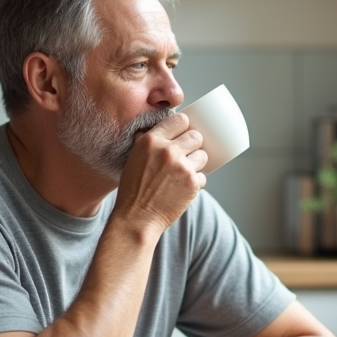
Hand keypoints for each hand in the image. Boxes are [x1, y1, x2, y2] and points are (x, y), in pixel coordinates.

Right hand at [113, 112, 206, 232]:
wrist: (137, 218)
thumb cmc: (133, 189)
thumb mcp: (133, 157)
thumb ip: (144, 140)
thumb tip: (154, 128)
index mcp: (151, 140)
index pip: (180, 119)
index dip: (183, 127)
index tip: (182, 134)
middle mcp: (167, 151)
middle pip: (196, 136)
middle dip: (193, 145)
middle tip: (185, 156)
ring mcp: (182, 167)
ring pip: (203, 155)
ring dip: (196, 164)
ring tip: (183, 173)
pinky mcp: (192, 183)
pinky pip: (203, 176)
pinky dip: (195, 182)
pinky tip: (182, 188)